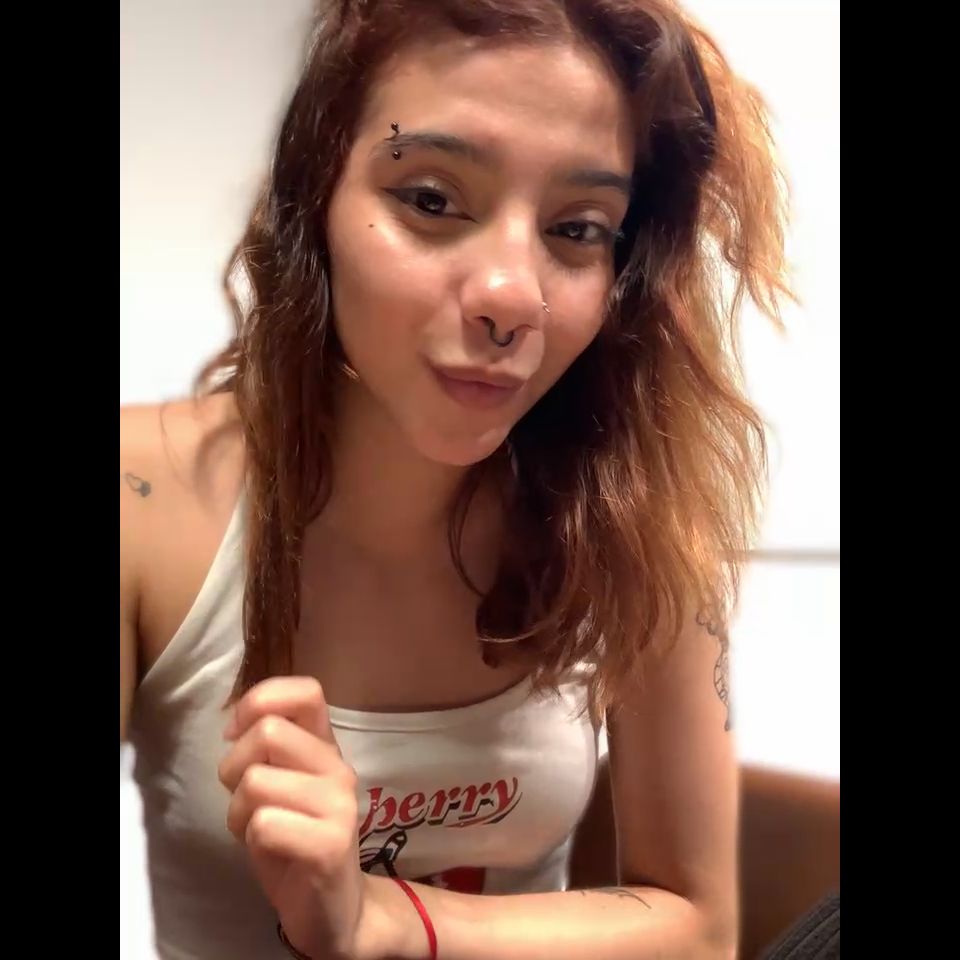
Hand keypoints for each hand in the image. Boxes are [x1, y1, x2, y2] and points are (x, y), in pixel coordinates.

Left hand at [218, 677, 370, 958]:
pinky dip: (252, 840)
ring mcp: (339, 805)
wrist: (335, 910)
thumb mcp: (280, 785)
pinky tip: (270, 852)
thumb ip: (268, 749)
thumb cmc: (296, 841)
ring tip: (257, 830)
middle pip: (268, 732)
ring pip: (256, 781)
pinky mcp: (329, 845)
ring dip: (239, 812)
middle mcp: (339, 768)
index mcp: (326, 747)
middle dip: (235, 766)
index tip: (237, 732)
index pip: (307, 691)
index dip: (261, 700)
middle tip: (245, 800)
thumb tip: (235, 723)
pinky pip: (263, 823)